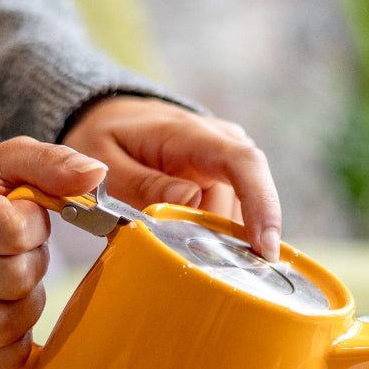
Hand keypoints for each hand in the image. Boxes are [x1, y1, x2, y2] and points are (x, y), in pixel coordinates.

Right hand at [0, 137, 105, 368]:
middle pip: (14, 280)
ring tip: (19, 278)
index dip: (34, 224)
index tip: (27, 216)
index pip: (9, 231)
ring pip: (6, 325)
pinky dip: (13, 350)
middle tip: (23, 249)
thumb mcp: (14, 162)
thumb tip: (95, 174)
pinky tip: (19, 323)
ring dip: (29, 302)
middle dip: (35, 262)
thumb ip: (52, 162)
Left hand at [62, 95, 281, 260]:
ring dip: (196, 238)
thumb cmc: (104, 138)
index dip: (262, 206)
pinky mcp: (224, 181)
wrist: (112, 118)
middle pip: (233, 210)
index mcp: (190, 135)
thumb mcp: (105, 161)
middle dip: (202, 241)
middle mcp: (222, 144)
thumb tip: (190, 199)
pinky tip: (172, 232)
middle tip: (156, 247)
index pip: (243, 165)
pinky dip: (199, 234)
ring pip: (228, 222)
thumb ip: (141, 183)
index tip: (264, 249)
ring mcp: (226, 163)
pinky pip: (222, 219)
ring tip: (155, 232)